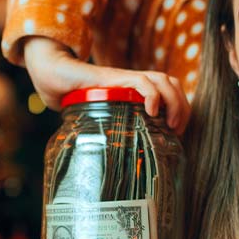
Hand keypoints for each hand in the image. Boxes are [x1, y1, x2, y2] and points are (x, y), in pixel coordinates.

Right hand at [22, 37, 190, 133]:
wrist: (56, 75)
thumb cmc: (76, 98)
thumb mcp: (101, 116)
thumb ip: (112, 128)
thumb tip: (117, 162)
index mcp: (136, 90)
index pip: (171, 90)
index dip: (181, 108)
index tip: (177, 132)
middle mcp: (135, 82)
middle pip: (172, 84)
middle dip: (182, 107)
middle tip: (176, 130)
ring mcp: (126, 79)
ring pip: (163, 80)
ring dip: (174, 101)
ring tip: (170, 123)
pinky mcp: (114, 78)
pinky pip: (141, 81)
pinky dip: (152, 95)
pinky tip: (151, 110)